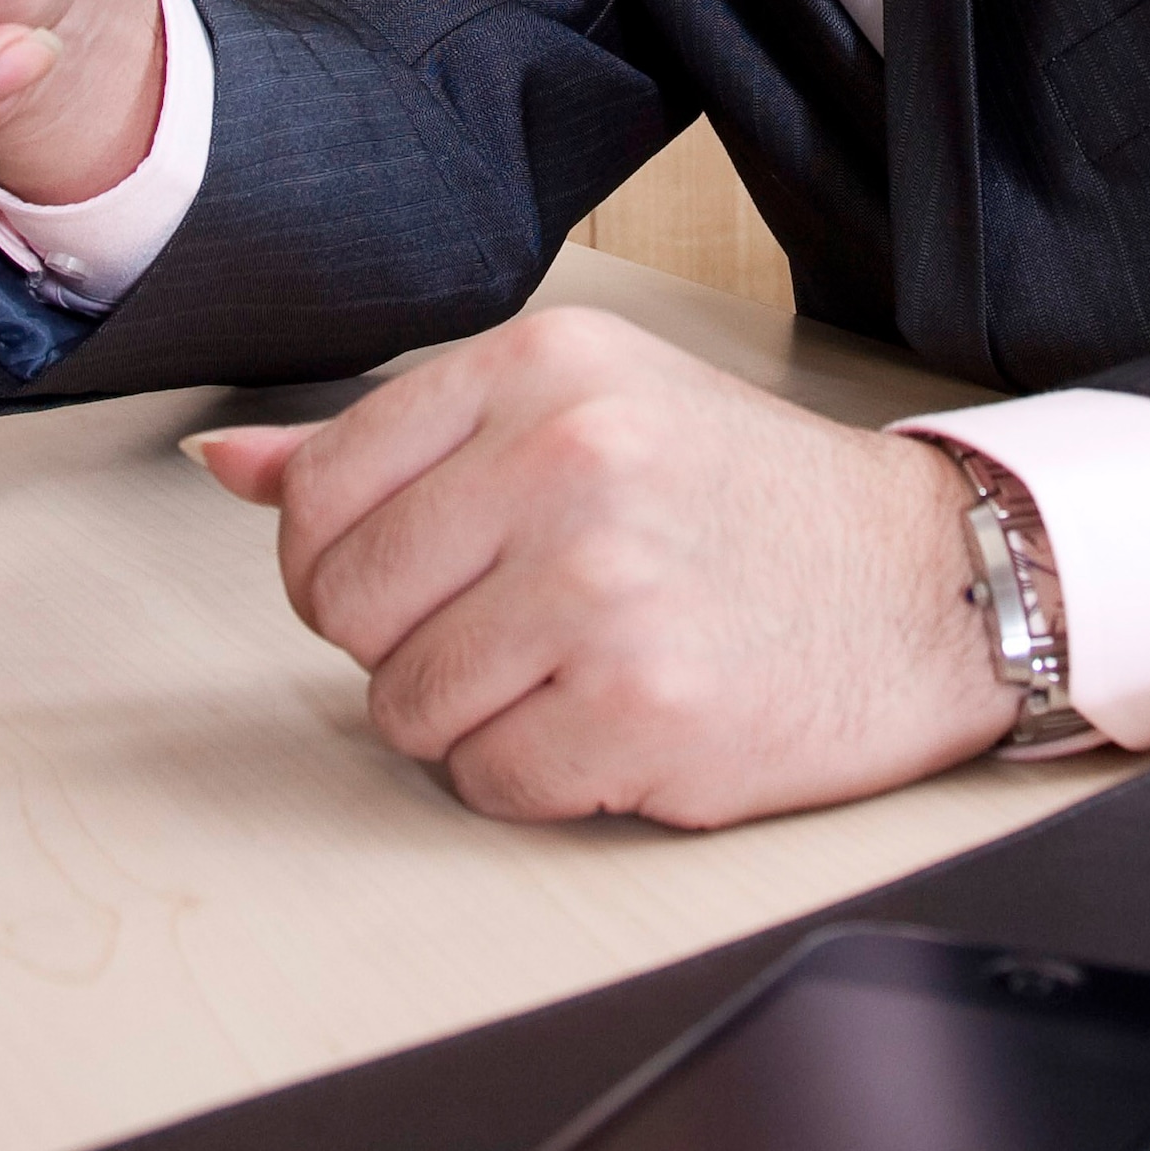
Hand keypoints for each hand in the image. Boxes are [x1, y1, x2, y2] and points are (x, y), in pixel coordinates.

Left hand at [184, 308, 1017, 827]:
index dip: (338, 560)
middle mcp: (567, 461)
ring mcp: (604, 588)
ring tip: (567, 672)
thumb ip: (400, 438)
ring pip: (405, 707)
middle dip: (401, 643)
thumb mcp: (581, 409)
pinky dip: (534, 778)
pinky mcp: (642, 708)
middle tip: (504, 630)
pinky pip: (488, 783)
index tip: (412, 575)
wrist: (922, 584)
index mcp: (540, 367)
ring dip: (470, 719)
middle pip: (342, 605)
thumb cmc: (744, 497)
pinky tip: (611, 723)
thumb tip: (226, 464)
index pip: (320, 492)